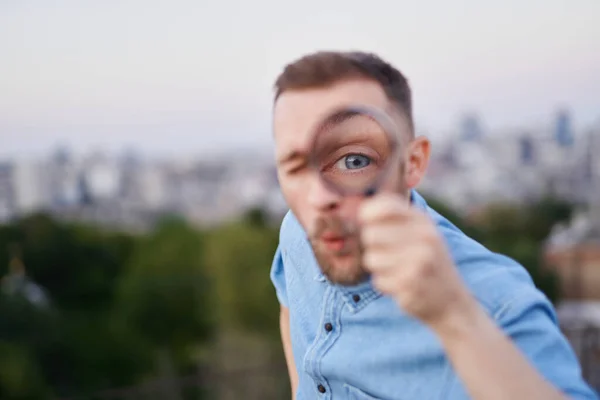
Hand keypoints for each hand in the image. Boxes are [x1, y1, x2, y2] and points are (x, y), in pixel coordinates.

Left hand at [358, 193, 476, 329]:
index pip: (384, 205)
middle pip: (371, 234)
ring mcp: (418, 262)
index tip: (366, 222)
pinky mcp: (410, 285)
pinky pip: (378, 281)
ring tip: (398, 271)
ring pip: (371, 259)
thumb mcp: (421, 233)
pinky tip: (402, 285)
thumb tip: (360, 210)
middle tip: (388, 254)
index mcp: (423, 222)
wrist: (452, 302)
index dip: (367, 213)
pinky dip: (385, 285)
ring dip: (379, 268)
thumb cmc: (428, 262)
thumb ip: (395, 219)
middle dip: (373, 246)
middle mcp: (423, 238)